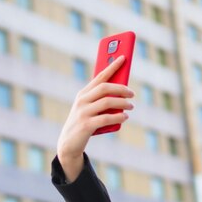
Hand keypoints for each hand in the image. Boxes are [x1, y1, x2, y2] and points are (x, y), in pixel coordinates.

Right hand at [56, 55, 133, 180]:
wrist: (68, 144)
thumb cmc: (83, 123)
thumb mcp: (89, 108)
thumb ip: (101, 100)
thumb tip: (122, 91)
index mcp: (83, 93)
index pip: (100, 76)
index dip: (112, 66)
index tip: (124, 58)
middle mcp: (82, 100)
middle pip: (105, 88)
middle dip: (121, 88)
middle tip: (132, 94)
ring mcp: (83, 112)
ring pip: (108, 102)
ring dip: (123, 103)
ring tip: (131, 106)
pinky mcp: (86, 125)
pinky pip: (106, 118)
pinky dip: (118, 117)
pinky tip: (125, 117)